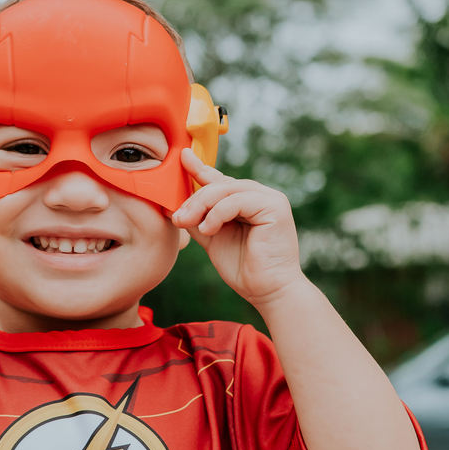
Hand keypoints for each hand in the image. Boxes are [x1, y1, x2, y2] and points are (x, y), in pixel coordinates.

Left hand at [172, 150, 302, 309]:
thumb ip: (198, 220)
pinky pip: (237, 200)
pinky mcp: (275, 206)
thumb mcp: (213, 239)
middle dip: (194, 198)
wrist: (268, 292)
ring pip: (226, 189)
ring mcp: (270, 198)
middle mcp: (260, 195)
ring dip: (202, 205)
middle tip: (178, 217)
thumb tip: (173, 207)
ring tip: (189, 223)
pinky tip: (209, 229)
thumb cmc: (244, 269)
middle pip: (220, 184)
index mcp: (248, 201)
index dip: (200, 169)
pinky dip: (218, 213)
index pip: (220, 181)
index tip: (183, 157)